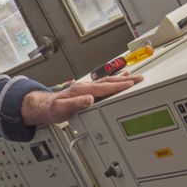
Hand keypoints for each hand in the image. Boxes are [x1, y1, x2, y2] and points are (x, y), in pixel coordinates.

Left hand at [23, 72, 143, 124]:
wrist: (45, 106)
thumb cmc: (53, 109)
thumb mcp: (62, 109)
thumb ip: (76, 104)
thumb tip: (89, 100)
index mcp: (82, 90)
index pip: (105, 87)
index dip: (119, 86)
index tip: (131, 83)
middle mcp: (86, 86)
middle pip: (110, 81)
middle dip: (126, 80)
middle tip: (140, 78)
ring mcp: (87, 87)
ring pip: (108, 81)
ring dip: (122, 78)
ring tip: (135, 77)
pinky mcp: (88, 89)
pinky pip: (104, 83)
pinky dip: (115, 80)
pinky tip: (120, 79)